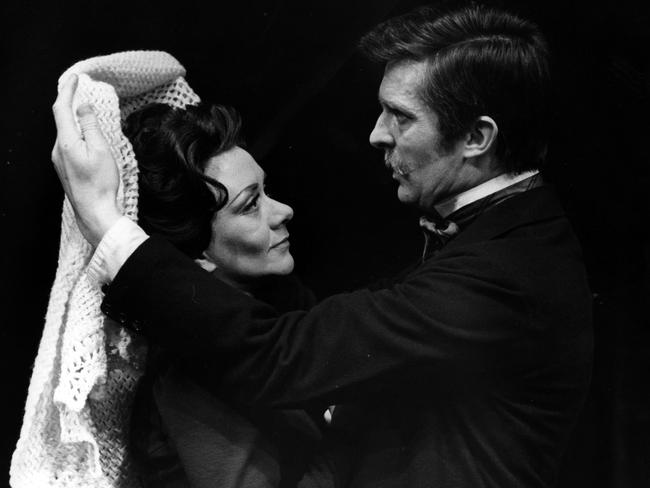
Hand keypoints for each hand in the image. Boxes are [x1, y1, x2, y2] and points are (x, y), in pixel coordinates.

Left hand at [51, 73, 120, 246]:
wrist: (95, 213)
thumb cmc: (100, 184)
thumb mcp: (101, 150)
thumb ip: (90, 125)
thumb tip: (83, 106)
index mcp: (66, 141)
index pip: (61, 108)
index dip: (68, 90)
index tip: (76, 78)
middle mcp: (58, 149)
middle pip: (61, 118)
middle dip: (68, 100)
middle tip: (78, 87)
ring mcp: (60, 160)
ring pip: (65, 131)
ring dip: (72, 116)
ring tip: (82, 107)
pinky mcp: (65, 168)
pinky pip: (68, 143)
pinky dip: (75, 131)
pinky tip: (84, 133)